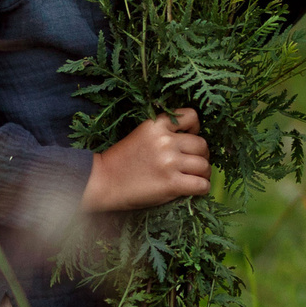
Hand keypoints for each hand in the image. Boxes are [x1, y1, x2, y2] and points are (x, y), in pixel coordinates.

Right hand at [83, 109, 210, 211]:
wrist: (102, 181)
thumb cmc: (120, 161)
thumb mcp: (140, 135)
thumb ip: (163, 134)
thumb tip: (191, 140)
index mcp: (156, 125)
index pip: (191, 116)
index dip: (195, 128)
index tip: (189, 137)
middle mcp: (165, 141)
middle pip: (202, 145)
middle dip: (201, 155)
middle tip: (193, 165)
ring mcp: (169, 162)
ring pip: (204, 165)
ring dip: (202, 174)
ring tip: (194, 179)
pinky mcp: (171, 183)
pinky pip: (201, 185)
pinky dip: (201, 188)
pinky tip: (193, 190)